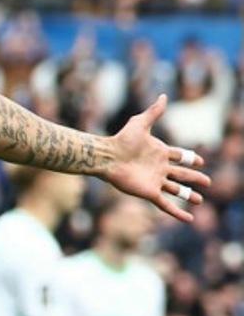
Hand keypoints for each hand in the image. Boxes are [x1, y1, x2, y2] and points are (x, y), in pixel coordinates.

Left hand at [104, 95, 210, 222]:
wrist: (107, 157)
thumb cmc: (122, 140)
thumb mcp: (140, 123)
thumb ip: (154, 112)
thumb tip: (163, 95)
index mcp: (159, 152)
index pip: (179, 156)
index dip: (190, 158)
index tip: (199, 161)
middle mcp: (159, 168)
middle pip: (182, 174)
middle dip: (195, 178)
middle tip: (207, 182)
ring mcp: (155, 181)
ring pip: (176, 190)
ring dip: (189, 195)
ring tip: (200, 200)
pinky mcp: (149, 192)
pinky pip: (166, 204)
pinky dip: (177, 213)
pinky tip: (188, 219)